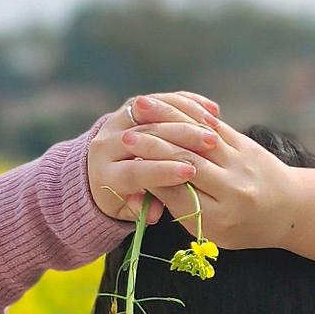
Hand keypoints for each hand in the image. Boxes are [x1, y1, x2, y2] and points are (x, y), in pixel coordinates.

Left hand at [89, 91, 221, 223]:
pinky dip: (184, 103)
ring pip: (152, 111)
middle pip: (144, 133)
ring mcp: (115, 121)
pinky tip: (209, 112)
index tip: (189, 173)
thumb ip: (142, 211)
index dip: (162, 171)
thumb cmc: (121, 200)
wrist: (101, 172)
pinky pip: (158, 99)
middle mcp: (105, 143)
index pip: (133, 171)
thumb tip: (154, 214)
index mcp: (104, 174)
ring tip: (213, 125)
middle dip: (180, 138)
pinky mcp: (129, 108)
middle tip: (210, 143)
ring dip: (185, 116)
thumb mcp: (129, 212)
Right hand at [117, 107, 300, 250]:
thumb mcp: (216, 233)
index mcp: (221, 219)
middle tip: (127, 138)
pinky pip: (213, 125)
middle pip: (187, 163)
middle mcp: (233, 191)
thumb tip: (151, 185)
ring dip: (167, 122)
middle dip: (154, 148)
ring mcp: (242, 164)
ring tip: (141, 110)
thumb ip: (186, 213)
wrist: (290, 209)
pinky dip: (189, 113)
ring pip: (198, 139)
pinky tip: (169, 105)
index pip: (179, 194)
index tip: (129, 164)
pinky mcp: (246, 144)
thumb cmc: (245, 228)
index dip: (153, 177)